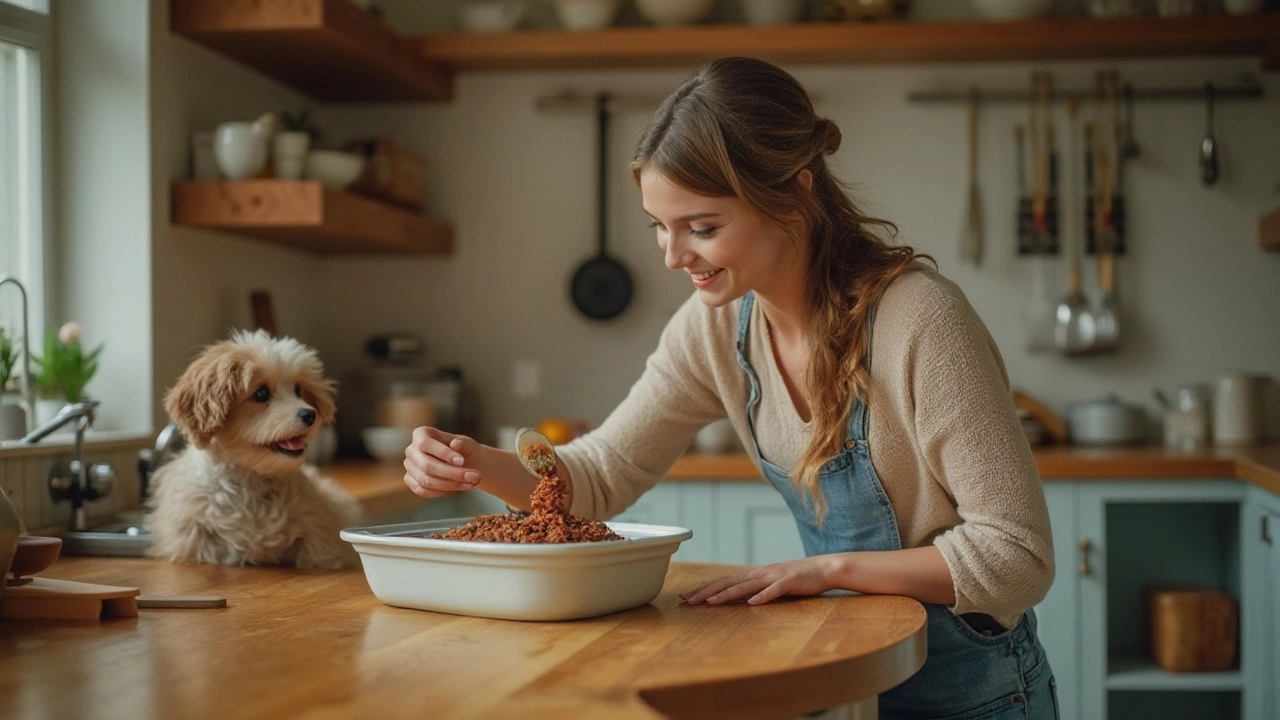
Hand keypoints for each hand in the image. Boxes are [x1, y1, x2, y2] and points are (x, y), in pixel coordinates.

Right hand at [403, 426, 480, 497]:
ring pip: (426, 481)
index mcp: (420, 434)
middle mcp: (411, 450)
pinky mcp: (411, 482)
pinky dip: (443, 492)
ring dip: (450, 485)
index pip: (426, 444)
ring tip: (471, 484)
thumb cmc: (463, 450)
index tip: (461, 461)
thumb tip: (455, 445)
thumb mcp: (468, 443)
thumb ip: (463, 443)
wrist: (464, 464)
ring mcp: (409, 467)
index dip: (443, 453)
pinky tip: (460, 489)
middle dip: (452, 473)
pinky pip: (424, 491)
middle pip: (426, 466)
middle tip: (474, 476)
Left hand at [680, 556, 835, 605]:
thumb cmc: (797, 578)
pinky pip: (774, 591)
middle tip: (687, 600)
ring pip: (746, 586)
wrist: (823, 568)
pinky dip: (763, 596)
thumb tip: (738, 599)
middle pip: (728, 583)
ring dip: (727, 594)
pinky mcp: (789, 583)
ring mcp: (774, 577)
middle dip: (706, 592)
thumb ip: (756, 589)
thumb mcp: (772, 583)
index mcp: (754, 575)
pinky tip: (752, 603)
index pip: (724, 582)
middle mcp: (760, 574)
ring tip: (710, 602)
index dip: (705, 589)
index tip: (687, 596)